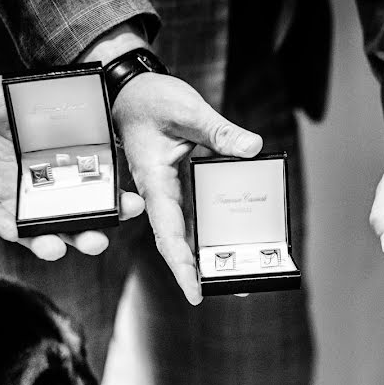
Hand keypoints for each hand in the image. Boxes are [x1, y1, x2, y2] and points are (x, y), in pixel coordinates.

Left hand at [0, 77, 143, 259]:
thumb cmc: (2, 104)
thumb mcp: (40, 100)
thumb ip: (69, 106)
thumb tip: (106, 101)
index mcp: (64, 174)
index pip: (97, 197)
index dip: (115, 206)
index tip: (133, 206)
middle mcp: (41, 195)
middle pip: (70, 226)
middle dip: (86, 238)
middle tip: (98, 241)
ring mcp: (8, 200)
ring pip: (32, 232)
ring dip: (46, 244)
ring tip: (56, 248)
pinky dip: (2, 225)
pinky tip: (14, 231)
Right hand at [112, 73, 261, 304]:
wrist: (131, 91)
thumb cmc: (149, 100)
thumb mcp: (187, 110)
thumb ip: (219, 131)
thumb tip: (252, 148)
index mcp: (155, 182)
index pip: (168, 232)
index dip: (180, 264)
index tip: (193, 290)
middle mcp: (160, 193)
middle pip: (175, 241)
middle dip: (191, 271)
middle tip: (217, 293)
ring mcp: (169, 191)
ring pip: (185, 231)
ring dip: (200, 254)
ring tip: (227, 276)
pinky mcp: (179, 184)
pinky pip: (193, 212)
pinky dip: (206, 229)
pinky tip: (224, 241)